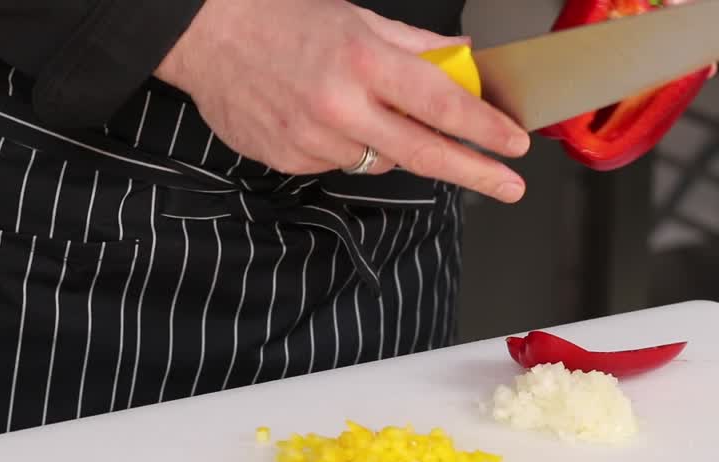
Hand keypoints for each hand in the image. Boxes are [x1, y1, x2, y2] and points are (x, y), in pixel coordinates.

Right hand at [154, 0, 530, 202]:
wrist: (204, 35)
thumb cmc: (276, 17)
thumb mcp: (355, 18)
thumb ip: (413, 46)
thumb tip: (457, 58)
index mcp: (363, 62)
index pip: (442, 105)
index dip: (484, 129)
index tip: (513, 144)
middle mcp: (341, 107)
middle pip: (425, 154)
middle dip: (475, 173)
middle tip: (509, 186)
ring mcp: (314, 140)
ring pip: (378, 162)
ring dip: (388, 145)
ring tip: (357, 108)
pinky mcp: (290, 161)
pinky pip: (338, 164)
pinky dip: (344, 147)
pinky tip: (320, 116)